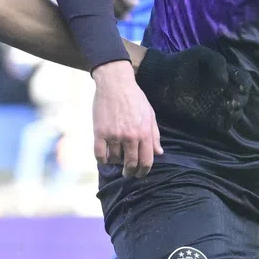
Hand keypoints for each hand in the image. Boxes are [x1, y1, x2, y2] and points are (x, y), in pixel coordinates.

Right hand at [92, 59, 160, 176]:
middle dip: (130, 172)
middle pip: (131, 164)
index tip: (140, 174)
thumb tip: (158, 152)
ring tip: (116, 158)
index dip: (143, 172)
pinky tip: (105, 158)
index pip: (146, 161)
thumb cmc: (134, 97)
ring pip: (115, 160)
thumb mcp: (150, 114)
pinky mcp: (99, 133)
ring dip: (116, 162)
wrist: (115, 83)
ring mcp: (114, 135)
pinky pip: (100, 155)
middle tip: (127, 173)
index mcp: (144, 133)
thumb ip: (154, 135)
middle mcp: (130, 137)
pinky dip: (102, 160)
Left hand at [135, 44, 252, 131]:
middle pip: (242, 98)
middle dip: (240, 99)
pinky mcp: (205, 117)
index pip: (244, 81)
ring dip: (234, 112)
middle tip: (228, 98)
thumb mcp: (200, 54)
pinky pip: (222, 124)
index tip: (235, 85)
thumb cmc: (181, 63)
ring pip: (235, 112)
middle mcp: (223, 91)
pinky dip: (226, 123)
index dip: (243, 84)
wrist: (160, 78)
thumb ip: (217, 62)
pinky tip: (220, 117)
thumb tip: (225, 82)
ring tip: (225, 108)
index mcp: (225, 74)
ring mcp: (215, 105)